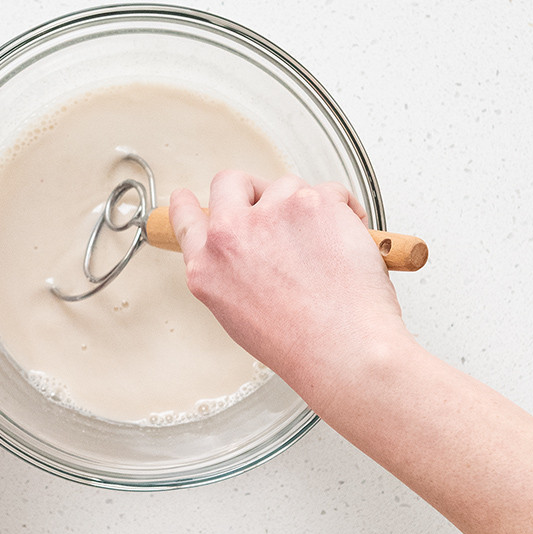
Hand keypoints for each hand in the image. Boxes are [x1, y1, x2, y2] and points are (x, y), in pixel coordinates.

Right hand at [169, 172, 409, 413]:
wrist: (344, 351)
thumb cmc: (303, 345)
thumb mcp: (239, 316)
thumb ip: (232, 273)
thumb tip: (250, 253)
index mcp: (207, 268)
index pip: (186, 220)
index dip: (190, 204)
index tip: (189, 197)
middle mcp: (231, 236)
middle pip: (230, 182)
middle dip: (254, 190)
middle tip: (279, 209)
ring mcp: (270, 214)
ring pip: (287, 185)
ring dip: (306, 206)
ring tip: (325, 246)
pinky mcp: (312, 202)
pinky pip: (330, 190)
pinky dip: (344, 210)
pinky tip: (347, 239)